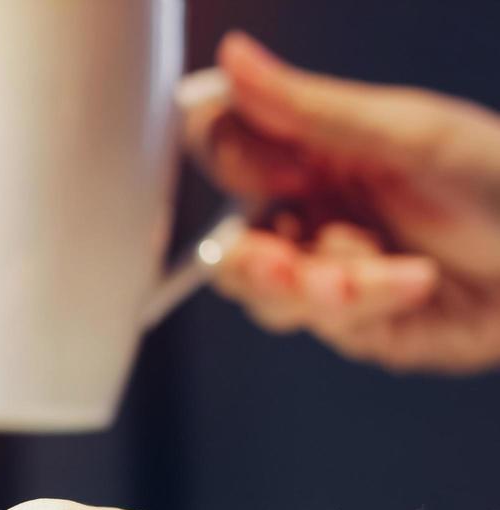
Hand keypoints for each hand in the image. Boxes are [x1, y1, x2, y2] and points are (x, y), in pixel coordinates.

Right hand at [186, 32, 499, 372]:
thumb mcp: (405, 134)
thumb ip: (308, 107)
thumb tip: (234, 57)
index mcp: (312, 149)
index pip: (224, 144)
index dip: (230, 161)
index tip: (279, 169)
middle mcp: (309, 210)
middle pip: (226, 242)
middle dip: (251, 259)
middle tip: (284, 259)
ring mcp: (326, 269)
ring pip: (262, 292)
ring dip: (310, 287)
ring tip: (361, 278)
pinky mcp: (351, 322)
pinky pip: (322, 322)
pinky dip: (367, 302)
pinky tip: (414, 280)